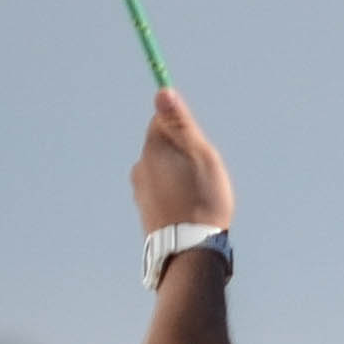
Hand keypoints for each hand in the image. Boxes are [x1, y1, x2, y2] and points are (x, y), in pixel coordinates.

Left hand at [132, 87, 236, 236]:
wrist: (189, 251)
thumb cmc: (202, 200)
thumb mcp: (199, 155)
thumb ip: (180, 124)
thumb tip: (162, 91)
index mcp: (152, 149)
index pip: (162, 121)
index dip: (184, 130)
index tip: (199, 147)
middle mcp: (140, 168)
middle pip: (162, 148)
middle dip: (182, 156)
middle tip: (203, 176)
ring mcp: (140, 192)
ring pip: (163, 172)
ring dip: (178, 178)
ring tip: (198, 198)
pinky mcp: (145, 213)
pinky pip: (162, 194)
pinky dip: (174, 198)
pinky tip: (189, 213)